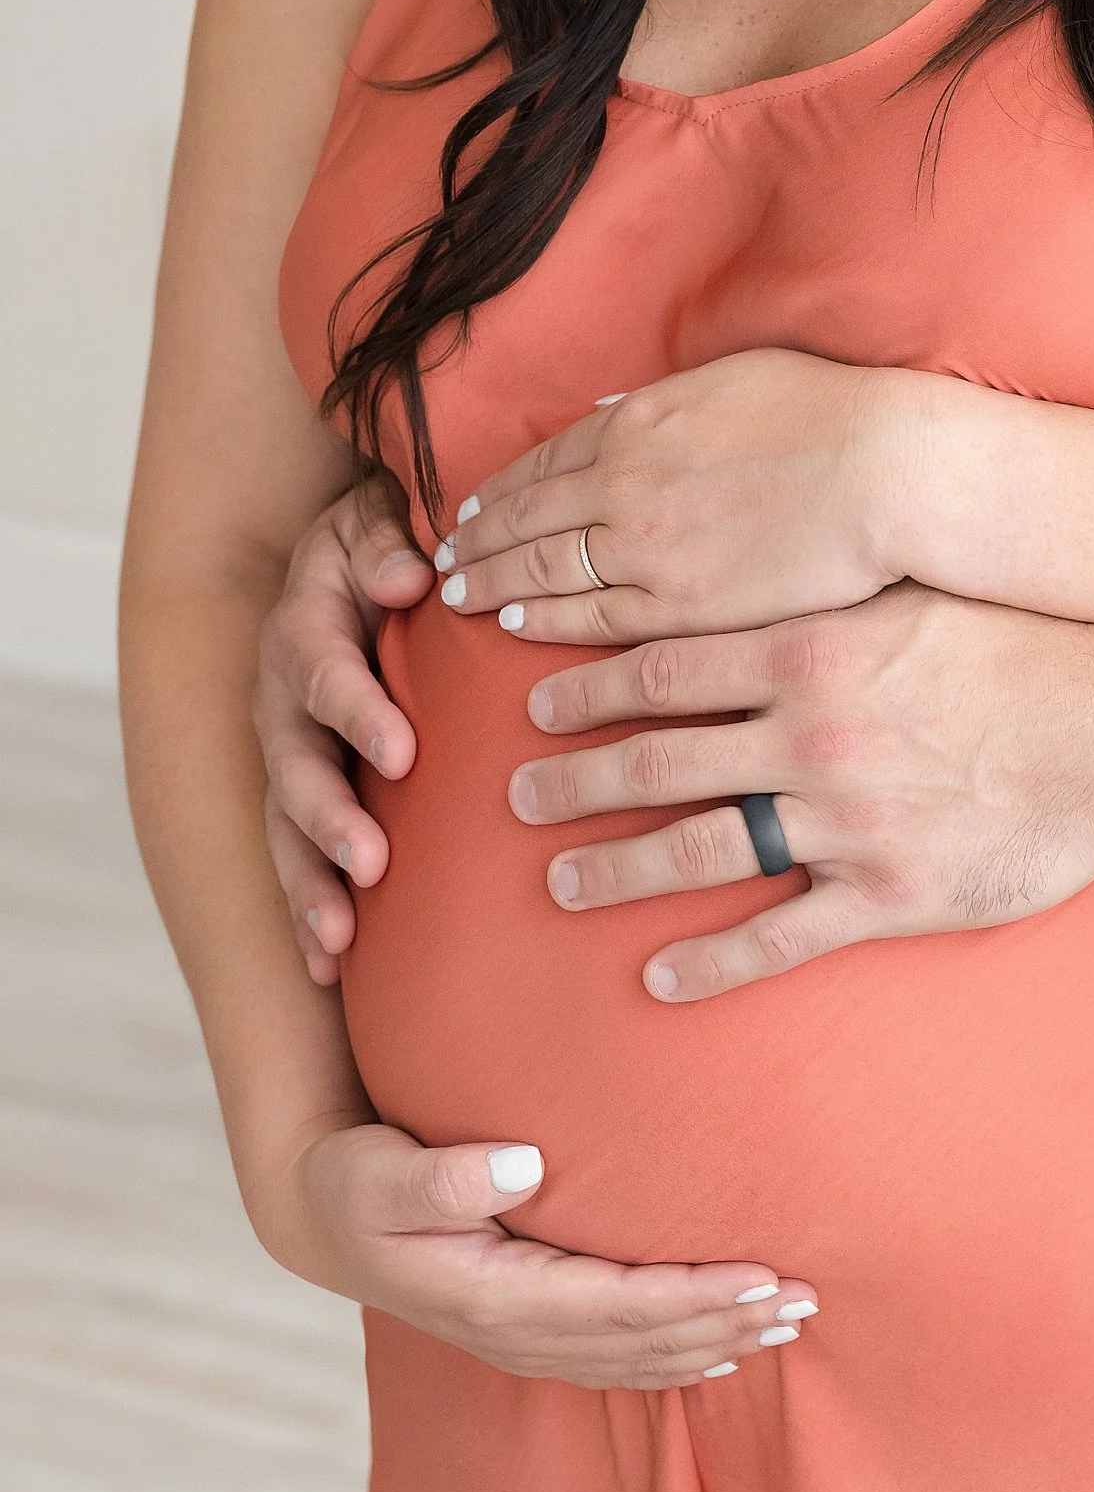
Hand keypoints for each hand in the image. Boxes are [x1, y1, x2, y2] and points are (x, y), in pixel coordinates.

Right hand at [258, 478, 435, 983]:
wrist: (351, 554)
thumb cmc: (382, 540)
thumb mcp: (381, 522)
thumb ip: (390, 544)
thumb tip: (411, 572)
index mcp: (306, 632)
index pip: (327, 675)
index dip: (359, 713)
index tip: (403, 753)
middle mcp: (283, 703)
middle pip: (294, 770)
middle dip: (329, 821)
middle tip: (371, 864)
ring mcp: (288, 754)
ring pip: (285, 828)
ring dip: (310, 884)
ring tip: (339, 940)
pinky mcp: (304, 792)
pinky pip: (296, 856)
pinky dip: (308, 911)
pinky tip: (330, 969)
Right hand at [262, 1117, 817, 1389]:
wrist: (323, 1215)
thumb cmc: (355, 1179)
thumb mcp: (378, 1172)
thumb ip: (441, 1177)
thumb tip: (519, 1165)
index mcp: (491, 1295)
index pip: (614, 1307)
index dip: (691, 1297)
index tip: (761, 1277)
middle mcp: (514, 1330)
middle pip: (639, 1342)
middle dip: (725, 1323)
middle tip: (806, 1300)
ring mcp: (521, 1338)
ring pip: (635, 1357)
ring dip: (714, 1342)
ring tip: (788, 1323)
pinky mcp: (527, 1326)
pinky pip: (615, 1356)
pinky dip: (674, 1353)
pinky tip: (721, 1347)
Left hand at [436, 352, 924, 648]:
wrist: (884, 469)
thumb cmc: (828, 412)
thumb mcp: (734, 376)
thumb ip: (662, 401)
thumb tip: (611, 414)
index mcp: (639, 422)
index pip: (544, 461)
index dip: (500, 489)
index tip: (469, 509)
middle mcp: (626, 481)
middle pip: (528, 517)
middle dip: (479, 540)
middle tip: (443, 560)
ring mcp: (648, 546)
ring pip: (544, 569)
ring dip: (494, 581)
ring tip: (459, 595)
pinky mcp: (681, 602)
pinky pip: (591, 615)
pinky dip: (543, 619)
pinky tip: (514, 626)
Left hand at [508, 586, 1093, 998]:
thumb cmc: (1024, 646)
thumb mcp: (912, 595)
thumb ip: (827, 599)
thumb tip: (754, 578)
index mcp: (813, 652)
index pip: (666, 670)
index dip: (591, 689)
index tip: (537, 703)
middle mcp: (812, 736)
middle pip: (659, 760)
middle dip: (576, 779)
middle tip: (515, 794)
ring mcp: (845, 820)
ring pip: (697, 851)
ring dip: (616, 868)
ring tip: (559, 881)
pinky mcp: (889, 892)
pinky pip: (778, 937)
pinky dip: (710, 963)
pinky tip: (658, 978)